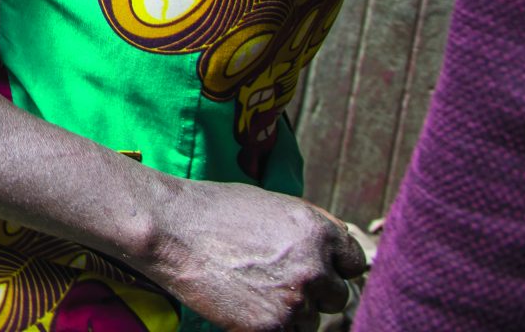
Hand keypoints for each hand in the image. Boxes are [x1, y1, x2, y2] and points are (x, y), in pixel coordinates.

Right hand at [146, 180, 367, 331]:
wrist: (170, 230)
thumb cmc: (214, 211)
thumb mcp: (271, 204)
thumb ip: (311, 225)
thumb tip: (342, 245)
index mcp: (318, 231)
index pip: (354, 262)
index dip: (332, 265)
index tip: (310, 267)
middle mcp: (315, 266)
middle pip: (337, 295)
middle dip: (312, 291)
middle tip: (274, 281)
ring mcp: (295, 300)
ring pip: (312, 320)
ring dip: (290, 312)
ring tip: (252, 290)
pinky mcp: (272, 327)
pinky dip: (270, 327)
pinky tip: (245, 306)